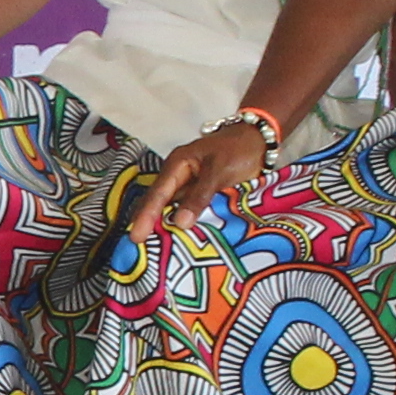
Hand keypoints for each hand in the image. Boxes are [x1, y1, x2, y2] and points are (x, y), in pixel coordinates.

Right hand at [129, 114, 271, 241]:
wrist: (259, 143)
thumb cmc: (238, 150)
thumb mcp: (219, 171)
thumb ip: (199, 196)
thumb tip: (180, 223)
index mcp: (177, 165)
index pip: (157, 194)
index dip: (145, 216)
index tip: (136, 236)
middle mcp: (178, 178)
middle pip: (157, 203)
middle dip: (146, 223)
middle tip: (137, 249)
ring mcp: (189, 188)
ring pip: (170, 210)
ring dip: (162, 227)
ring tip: (151, 251)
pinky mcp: (201, 198)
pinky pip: (186, 213)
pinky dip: (180, 226)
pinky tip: (176, 241)